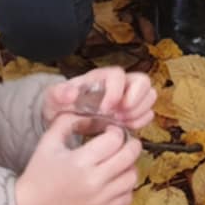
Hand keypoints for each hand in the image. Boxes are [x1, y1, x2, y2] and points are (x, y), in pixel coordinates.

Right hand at [14, 114, 141, 204]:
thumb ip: (67, 121)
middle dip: (130, 143)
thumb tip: (87, 111)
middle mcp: (94, 181)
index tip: (110, 130)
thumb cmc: (39, 172)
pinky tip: (115, 179)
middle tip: (123, 141)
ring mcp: (100, 199)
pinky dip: (126, 187)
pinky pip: (128, 197)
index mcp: (80, 161)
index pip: (114, 139)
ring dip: (130, 165)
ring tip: (119, 160)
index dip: (115, 130)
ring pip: (132, 177)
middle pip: (129, 156)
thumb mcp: (48, 142)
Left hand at [43, 67, 157, 130]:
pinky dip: (141, 122)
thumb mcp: (54, 97)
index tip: (105, 109)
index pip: (118, 75)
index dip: (116, 91)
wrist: (64, 118)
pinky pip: (147, 113)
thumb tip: (70, 93)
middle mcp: (118, 84)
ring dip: (139, 112)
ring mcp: (128, 97)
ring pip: (149, 96)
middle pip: (142, 81)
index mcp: (101, 77)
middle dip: (135, 101)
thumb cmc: (61, 104)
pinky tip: (125, 128)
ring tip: (122, 124)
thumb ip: (60, 93)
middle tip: (119, 117)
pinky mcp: (131, 111)